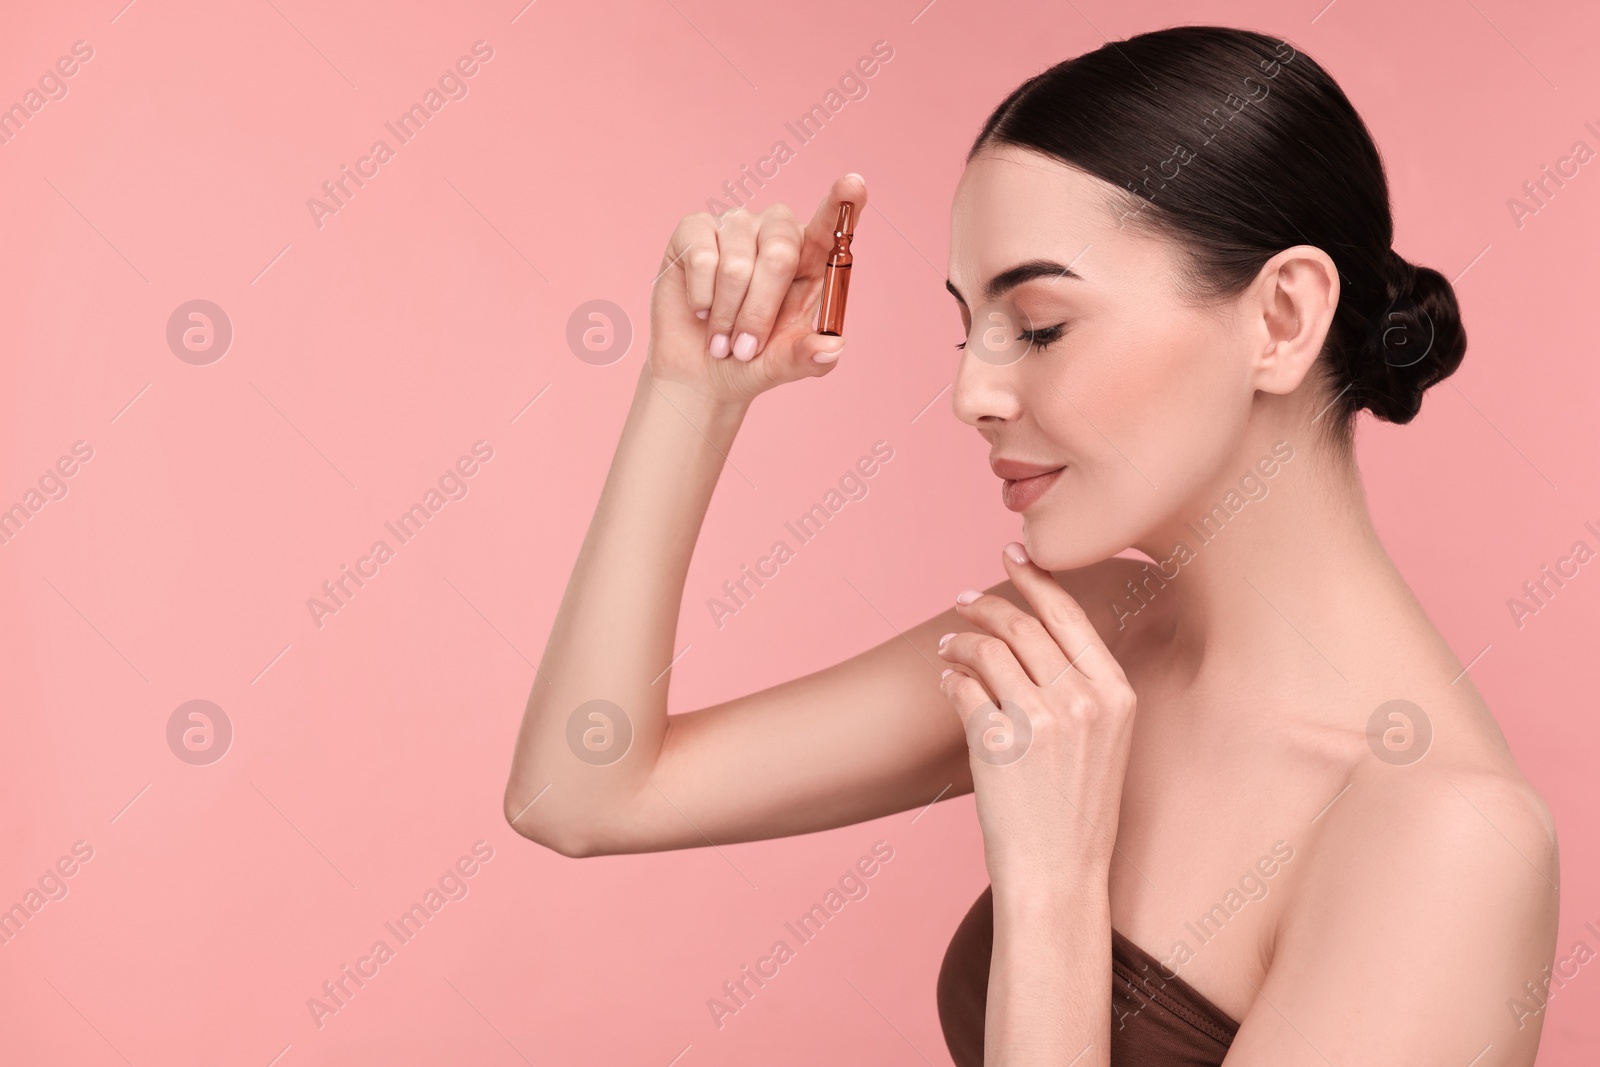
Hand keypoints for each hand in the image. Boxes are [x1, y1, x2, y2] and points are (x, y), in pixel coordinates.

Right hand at [647, 174, 864, 403]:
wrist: (699, 372)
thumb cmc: (749, 362)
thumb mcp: (784, 365)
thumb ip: (809, 357)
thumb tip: (833, 347)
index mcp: (811, 260)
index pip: (832, 226)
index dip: (842, 202)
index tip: (853, 184)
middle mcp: (777, 233)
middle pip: (781, 251)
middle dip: (760, 310)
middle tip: (746, 347)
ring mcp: (736, 226)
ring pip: (737, 263)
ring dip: (728, 313)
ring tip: (721, 337)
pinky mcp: (696, 229)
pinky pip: (702, 257)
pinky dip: (702, 298)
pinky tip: (700, 310)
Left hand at [937, 543, 1137, 893]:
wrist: (1059, 874)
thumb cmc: (1078, 810)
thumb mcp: (1107, 741)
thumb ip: (1085, 686)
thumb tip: (1037, 632)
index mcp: (1116, 695)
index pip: (1071, 616)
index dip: (1037, 578)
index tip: (1013, 554)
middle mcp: (1082, 701)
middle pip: (1023, 625)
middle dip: (986, 604)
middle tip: (962, 600)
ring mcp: (1040, 721)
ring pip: (987, 649)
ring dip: (960, 640)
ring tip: (948, 646)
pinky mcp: (997, 742)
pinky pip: (962, 686)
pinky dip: (949, 676)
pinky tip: (946, 680)